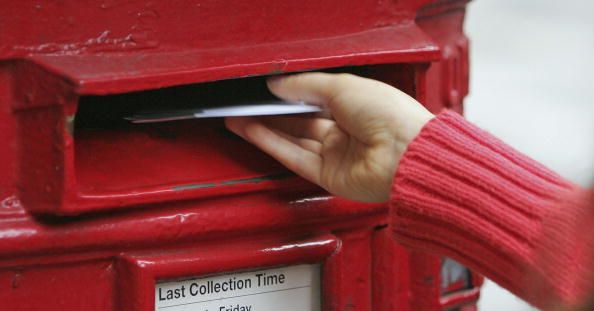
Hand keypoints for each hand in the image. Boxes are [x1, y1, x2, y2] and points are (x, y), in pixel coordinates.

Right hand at [225, 73, 432, 201]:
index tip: (265, 89)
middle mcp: (346, 132)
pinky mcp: (328, 176)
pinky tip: (253, 131)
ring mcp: (336, 155)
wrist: (406, 153)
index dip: (289, 95)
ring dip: (264, 129)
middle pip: (300, 122)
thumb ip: (306, 86)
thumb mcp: (343, 87)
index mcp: (356, 107)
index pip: (315, 100)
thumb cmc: (389, 116)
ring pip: (293, 140)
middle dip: (271, 114)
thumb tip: (278, 84)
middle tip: (245, 105)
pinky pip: (294, 158)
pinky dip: (272, 144)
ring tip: (238, 118)